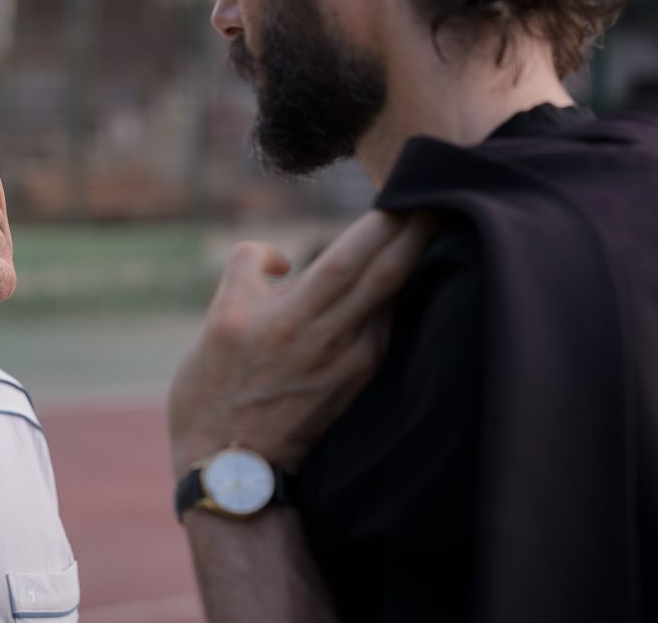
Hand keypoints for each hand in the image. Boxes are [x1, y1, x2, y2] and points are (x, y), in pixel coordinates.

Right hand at [168, 210, 435, 476]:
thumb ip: (250, 266)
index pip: (350, 259)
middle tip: (442, 193)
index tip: (406, 188)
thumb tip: (288, 258)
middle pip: (389, 273)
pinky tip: (405, 272)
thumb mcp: (218, 317)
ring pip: (393, 297)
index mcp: (292, 320)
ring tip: (429, 222)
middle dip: (418, 231)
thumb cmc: (215, 388)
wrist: (231, 468)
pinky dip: (398, 290)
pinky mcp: (361, 379)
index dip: (384, 223)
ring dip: (414, 258)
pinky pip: (386, 322)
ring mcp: (354, 362)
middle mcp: (333, 340)